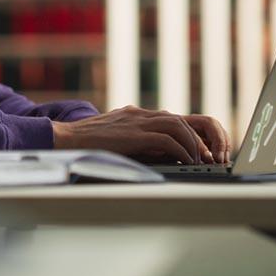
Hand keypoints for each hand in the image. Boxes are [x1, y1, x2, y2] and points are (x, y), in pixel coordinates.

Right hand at [52, 106, 231, 164]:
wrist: (67, 139)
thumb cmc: (89, 143)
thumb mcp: (118, 138)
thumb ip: (138, 140)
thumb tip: (163, 155)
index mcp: (137, 115)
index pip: (172, 118)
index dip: (191, 133)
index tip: (201, 151)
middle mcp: (140, 114)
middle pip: (180, 119)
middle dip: (199, 138)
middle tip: (208, 157)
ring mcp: (137, 121)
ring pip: (177, 126)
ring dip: (193, 144)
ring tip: (199, 161)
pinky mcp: (134, 134)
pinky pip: (166, 139)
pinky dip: (180, 151)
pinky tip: (185, 162)